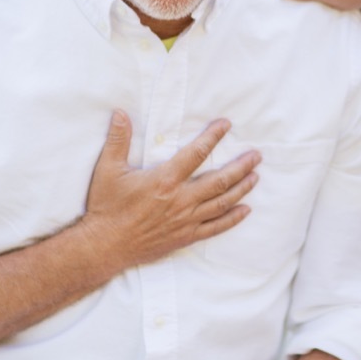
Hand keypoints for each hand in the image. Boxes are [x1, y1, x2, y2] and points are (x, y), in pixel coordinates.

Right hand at [80, 111, 259, 269]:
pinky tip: (245, 210)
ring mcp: (186, 220)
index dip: (213, 137)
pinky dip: (232, 219)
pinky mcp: (185, 236)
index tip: (226, 125)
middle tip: (256, 155)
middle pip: (220, 180)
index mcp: (165, 180)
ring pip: (222, 202)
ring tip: (255, 176)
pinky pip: (215, 227)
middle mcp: (181, 199)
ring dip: (241, 188)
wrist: (104, 246)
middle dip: (241, 166)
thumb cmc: (107, 207)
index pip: (197, 153)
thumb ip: (118, 140)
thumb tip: (120, 113)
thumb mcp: (108, 170)